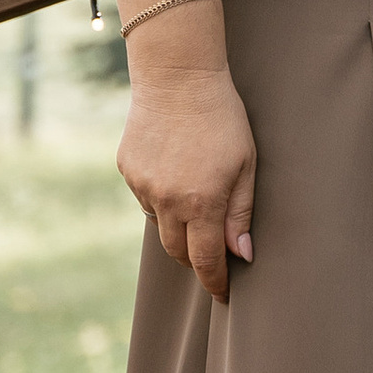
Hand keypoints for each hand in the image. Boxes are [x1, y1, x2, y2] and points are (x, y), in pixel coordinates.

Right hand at [117, 69, 256, 302]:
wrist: (178, 78)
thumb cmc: (223, 119)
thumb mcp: (246, 165)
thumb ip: (241, 213)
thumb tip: (241, 255)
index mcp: (201, 201)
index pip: (204, 260)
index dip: (214, 281)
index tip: (223, 294)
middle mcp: (167, 200)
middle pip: (178, 250)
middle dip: (195, 258)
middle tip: (212, 253)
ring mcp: (142, 185)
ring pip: (160, 224)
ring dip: (178, 225)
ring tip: (196, 197)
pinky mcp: (127, 170)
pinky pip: (145, 198)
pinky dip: (161, 197)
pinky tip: (175, 171)